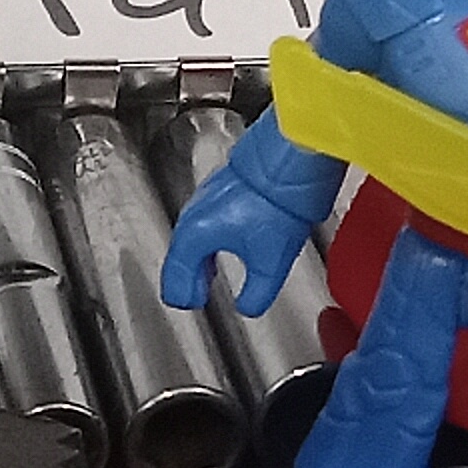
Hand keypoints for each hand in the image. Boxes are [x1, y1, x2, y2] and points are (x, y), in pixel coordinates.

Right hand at [158, 167, 313, 319]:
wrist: (291, 161)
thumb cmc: (277, 202)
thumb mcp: (269, 264)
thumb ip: (255, 294)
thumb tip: (248, 306)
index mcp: (196, 233)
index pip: (177, 273)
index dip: (183, 294)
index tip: (188, 304)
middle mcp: (195, 213)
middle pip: (180, 254)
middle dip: (188, 278)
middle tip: (194, 295)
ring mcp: (207, 197)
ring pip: (192, 236)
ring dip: (198, 260)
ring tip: (208, 274)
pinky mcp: (222, 186)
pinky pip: (204, 220)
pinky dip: (208, 240)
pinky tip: (224, 242)